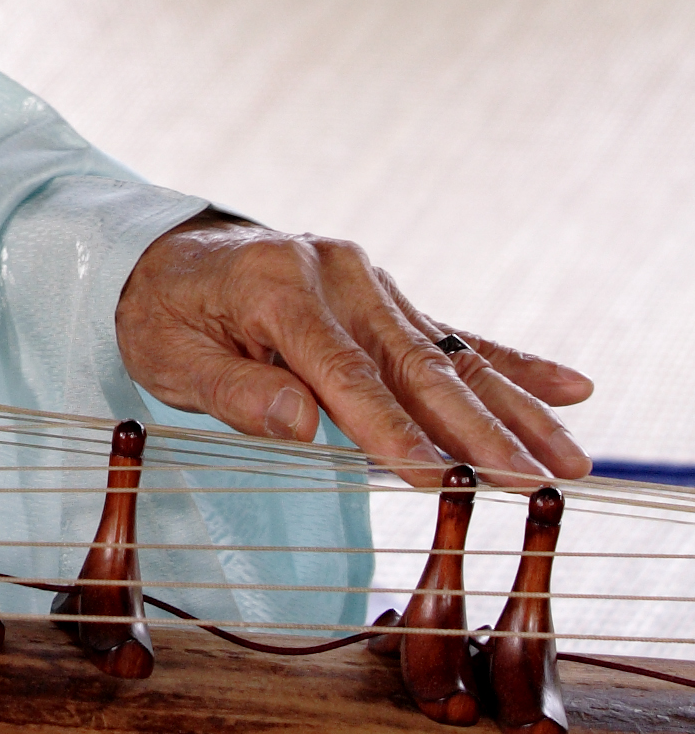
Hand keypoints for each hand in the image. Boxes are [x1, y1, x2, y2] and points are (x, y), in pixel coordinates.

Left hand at [115, 215, 591, 485]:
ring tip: (570, 457)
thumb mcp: (168, 355)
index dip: (391, 429)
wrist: (164, 254)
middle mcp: (337, 273)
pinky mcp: (388, 297)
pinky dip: (512, 366)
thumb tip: (303, 424)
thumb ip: (233, 389)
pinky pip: (456, 335)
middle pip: (415, 364)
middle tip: (532, 479)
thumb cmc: (163, 314)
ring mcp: (369, 281)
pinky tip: (571, 388)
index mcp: (279, 285)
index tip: (437, 475)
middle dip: (477, 429)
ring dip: (514, 410)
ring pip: (449, 356)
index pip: (344, 373)